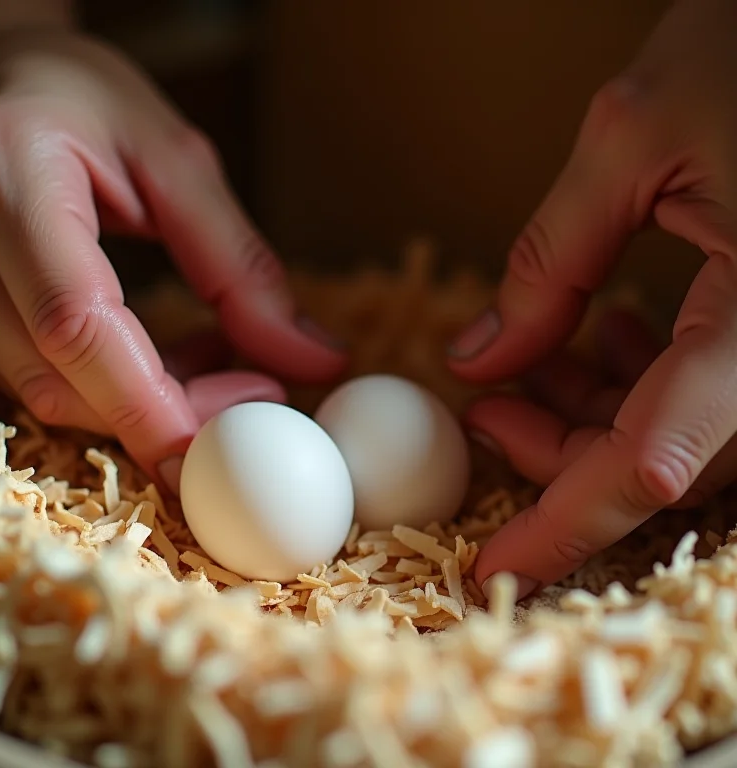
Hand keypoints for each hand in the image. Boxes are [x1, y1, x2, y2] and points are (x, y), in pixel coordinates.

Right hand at [0, 26, 344, 491]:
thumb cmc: (80, 99)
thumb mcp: (177, 161)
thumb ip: (242, 268)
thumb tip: (317, 357)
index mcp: (10, 175)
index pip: (74, 319)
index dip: (149, 403)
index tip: (228, 440)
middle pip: (58, 379)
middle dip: (167, 414)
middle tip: (257, 391)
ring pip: (48, 393)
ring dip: (148, 402)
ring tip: (216, 354)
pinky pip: (43, 381)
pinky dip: (118, 389)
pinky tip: (168, 356)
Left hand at [447, 0, 736, 599]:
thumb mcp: (629, 141)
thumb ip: (548, 265)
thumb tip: (474, 362)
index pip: (649, 464)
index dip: (563, 526)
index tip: (494, 567)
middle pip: (655, 460)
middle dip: (556, 451)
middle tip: (484, 415)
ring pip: (673, 431)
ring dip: (587, 412)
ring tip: (528, 360)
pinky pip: (698, 390)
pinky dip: (633, 379)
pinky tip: (601, 328)